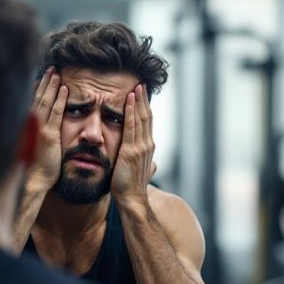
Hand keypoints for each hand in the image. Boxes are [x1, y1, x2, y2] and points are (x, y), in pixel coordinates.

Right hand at [28, 67, 67, 191]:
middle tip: (51, 68)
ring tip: (56, 73)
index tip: (42, 77)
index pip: (33, 102)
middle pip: (38, 97)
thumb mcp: (34, 145)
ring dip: (51, 86)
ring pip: (46, 101)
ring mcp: (39, 128)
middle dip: (45, 82)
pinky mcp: (49, 134)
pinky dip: (60, 100)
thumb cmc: (36, 165)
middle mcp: (31, 124)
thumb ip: (35, 132)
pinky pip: (56, 113)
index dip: (38, 89)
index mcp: (28, 125)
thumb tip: (39, 124)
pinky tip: (65, 89)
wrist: (35, 179)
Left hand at [111, 84, 155, 205]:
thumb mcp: (142, 173)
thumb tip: (154, 166)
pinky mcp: (130, 150)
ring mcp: (140, 147)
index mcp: (148, 148)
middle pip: (147, 116)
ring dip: (138, 101)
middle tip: (141, 83)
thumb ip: (148, 166)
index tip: (142, 95)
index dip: (145, 108)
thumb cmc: (132, 188)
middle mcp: (147, 144)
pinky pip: (130, 126)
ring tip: (136, 86)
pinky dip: (130, 111)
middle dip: (144, 99)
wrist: (132, 200)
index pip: (148, 123)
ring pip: (141, 118)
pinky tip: (128, 99)